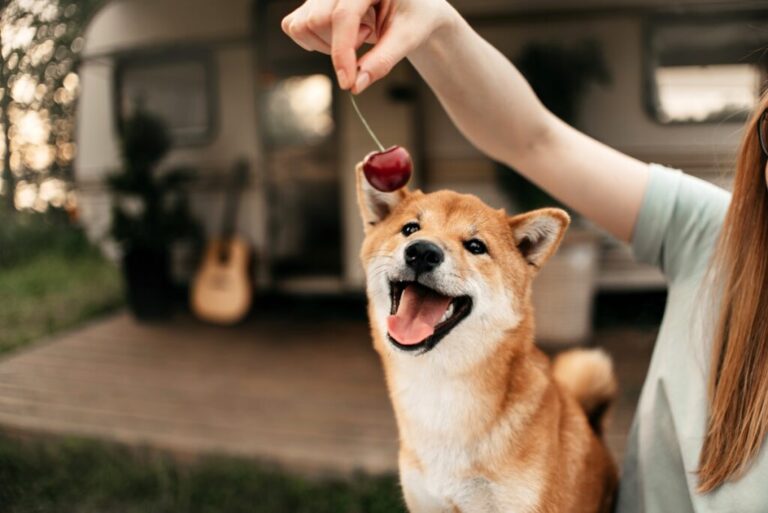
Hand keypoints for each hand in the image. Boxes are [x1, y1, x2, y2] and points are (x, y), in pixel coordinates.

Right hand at [281, 0, 453, 92]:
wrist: (412, 7)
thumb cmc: (413, 16)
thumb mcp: (407, 37)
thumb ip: (382, 61)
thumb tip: (355, 86)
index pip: (342, 16)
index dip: (342, 53)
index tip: (347, 82)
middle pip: (317, 21)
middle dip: (340, 45)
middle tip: (368, 36)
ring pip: (302, 25)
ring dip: (328, 43)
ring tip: (358, 33)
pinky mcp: (312, 2)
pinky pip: (294, 26)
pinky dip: (313, 41)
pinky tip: (339, 37)